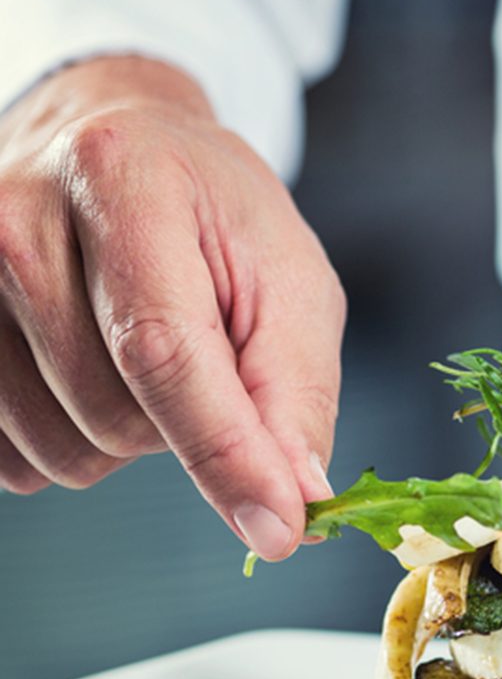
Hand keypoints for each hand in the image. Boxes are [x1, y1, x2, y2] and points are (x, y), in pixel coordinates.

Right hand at [0, 56, 343, 558]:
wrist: (117, 150)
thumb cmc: (215, 218)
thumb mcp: (288, 282)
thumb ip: (295, 394)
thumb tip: (297, 501)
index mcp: (122, 184)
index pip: (162, 352)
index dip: (225, 454)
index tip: (280, 528)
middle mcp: (15, 223)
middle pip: (117, 417)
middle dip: (185, 423)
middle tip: (199, 354)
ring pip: (64, 452)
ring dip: (128, 436)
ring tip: (140, 356)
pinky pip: (12, 462)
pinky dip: (71, 442)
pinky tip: (89, 375)